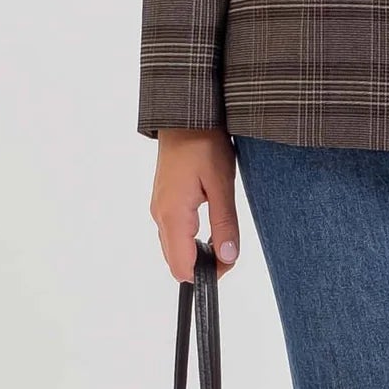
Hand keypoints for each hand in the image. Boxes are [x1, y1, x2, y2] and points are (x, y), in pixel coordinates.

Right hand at [150, 128, 241, 282]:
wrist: (185, 114)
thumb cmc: (202, 142)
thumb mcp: (221, 183)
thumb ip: (224, 223)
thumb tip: (228, 258)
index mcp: (172, 215)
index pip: (182, 267)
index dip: (206, 274)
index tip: (228, 263)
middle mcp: (159, 215)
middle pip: (176, 261)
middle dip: (202, 265)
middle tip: (229, 249)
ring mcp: (158, 207)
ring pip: (173, 247)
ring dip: (195, 251)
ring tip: (222, 234)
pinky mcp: (162, 199)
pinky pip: (172, 231)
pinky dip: (188, 238)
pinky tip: (207, 224)